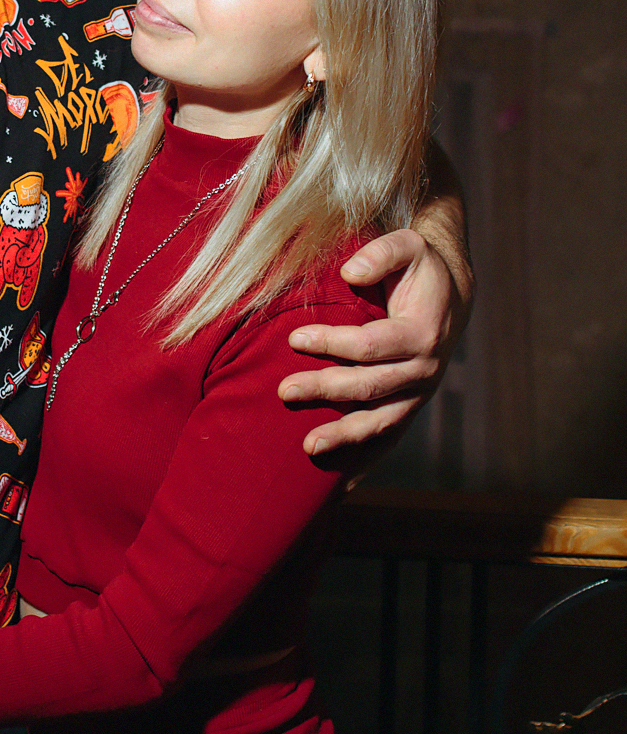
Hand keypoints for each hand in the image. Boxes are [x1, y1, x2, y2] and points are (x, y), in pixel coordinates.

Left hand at [278, 229, 464, 456]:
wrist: (449, 297)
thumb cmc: (419, 269)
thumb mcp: (408, 246)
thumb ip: (381, 253)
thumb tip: (350, 272)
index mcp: (421, 335)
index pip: (372, 345)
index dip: (333, 343)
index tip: (294, 338)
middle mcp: (423, 372)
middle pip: (370, 387)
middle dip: (326, 389)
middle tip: (284, 390)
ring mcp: (415, 396)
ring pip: (379, 422)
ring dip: (344, 437)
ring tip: (306, 447)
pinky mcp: (406, 408)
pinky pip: (385, 440)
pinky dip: (364, 463)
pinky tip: (339, 487)